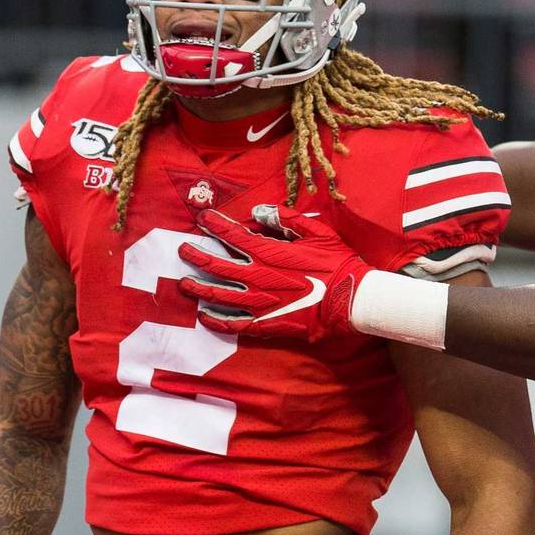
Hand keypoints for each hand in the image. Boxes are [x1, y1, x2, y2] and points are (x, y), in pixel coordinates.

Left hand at [178, 206, 373, 339]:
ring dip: (198, 287)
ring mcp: (259, 302)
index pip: (233, 235)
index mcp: (269, 252)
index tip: (201, 218)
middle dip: (196, 255)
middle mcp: (258, 277)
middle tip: (183, 249)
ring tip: (184, 282)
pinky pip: (233, 323)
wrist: (351, 300)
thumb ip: (286, 219)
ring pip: (218, 294)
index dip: (215, 224)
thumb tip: (259, 211)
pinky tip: (205, 315)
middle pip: (216, 265)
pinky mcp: (266, 323)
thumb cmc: (337, 263)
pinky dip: (216, 320)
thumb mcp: (317, 232)